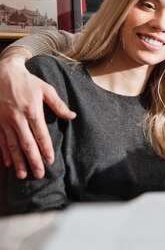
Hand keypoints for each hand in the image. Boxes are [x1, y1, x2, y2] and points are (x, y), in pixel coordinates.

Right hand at [0, 51, 74, 178]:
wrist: (2, 73)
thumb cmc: (27, 82)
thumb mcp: (46, 89)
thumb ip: (58, 105)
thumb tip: (72, 116)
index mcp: (32, 110)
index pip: (41, 134)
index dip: (46, 149)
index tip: (51, 161)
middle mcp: (17, 118)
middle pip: (26, 144)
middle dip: (33, 161)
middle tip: (40, 174)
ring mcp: (4, 121)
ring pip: (12, 146)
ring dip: (18, 162)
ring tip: (23, 175)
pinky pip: (0, 141)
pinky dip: (5, 154)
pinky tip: (9, 164)